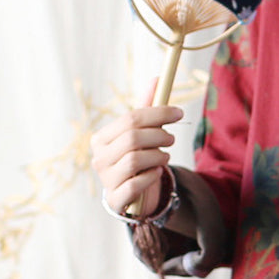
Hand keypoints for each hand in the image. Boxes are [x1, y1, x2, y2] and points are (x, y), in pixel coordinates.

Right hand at [90, 82, 182, 216]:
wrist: (135, 195)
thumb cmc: (138, 159)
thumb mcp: (142, 135)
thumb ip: (147, 110)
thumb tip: (158, 79)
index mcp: (101, 138)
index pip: (130, 119)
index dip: (158, 113)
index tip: (179, 112)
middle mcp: (99, 158)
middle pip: (132, 138)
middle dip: (158, 135)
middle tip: (172, 138)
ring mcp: (105, 180)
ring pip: (135, 160)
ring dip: (158, 156)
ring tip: (165, 156)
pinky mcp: (116, 199)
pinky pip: (136, 184)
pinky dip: (152, 176)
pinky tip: (157, 172)